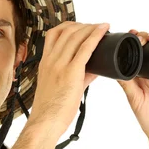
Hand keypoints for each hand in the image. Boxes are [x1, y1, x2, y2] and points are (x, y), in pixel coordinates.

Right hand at [27, 21, 106, 138]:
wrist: (45, 122)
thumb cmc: (51, 110)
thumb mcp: (58, 87)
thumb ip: (76, 76)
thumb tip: (93, 70)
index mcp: (45, 63)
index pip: (53, 34)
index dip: (69, 26)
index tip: (81, 28)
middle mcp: (50, 60)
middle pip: (66, 31)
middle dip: (83, 25)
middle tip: (96, 27)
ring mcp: (59, 65)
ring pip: (76, 36)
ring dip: (91, 28)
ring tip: (102, 27)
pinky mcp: (71, 72)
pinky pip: (85, 48)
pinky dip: (95, 36)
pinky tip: (104, 30)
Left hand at [117, 29, 148, 138]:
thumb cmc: (148, 116)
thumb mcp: (134, 98)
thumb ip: (126, 84)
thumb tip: (114, 69)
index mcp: (138, 74)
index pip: (134, 52)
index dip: (131, 42)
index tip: (128, 35)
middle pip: (148, 46)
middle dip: (144, 37)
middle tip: (139, 38)